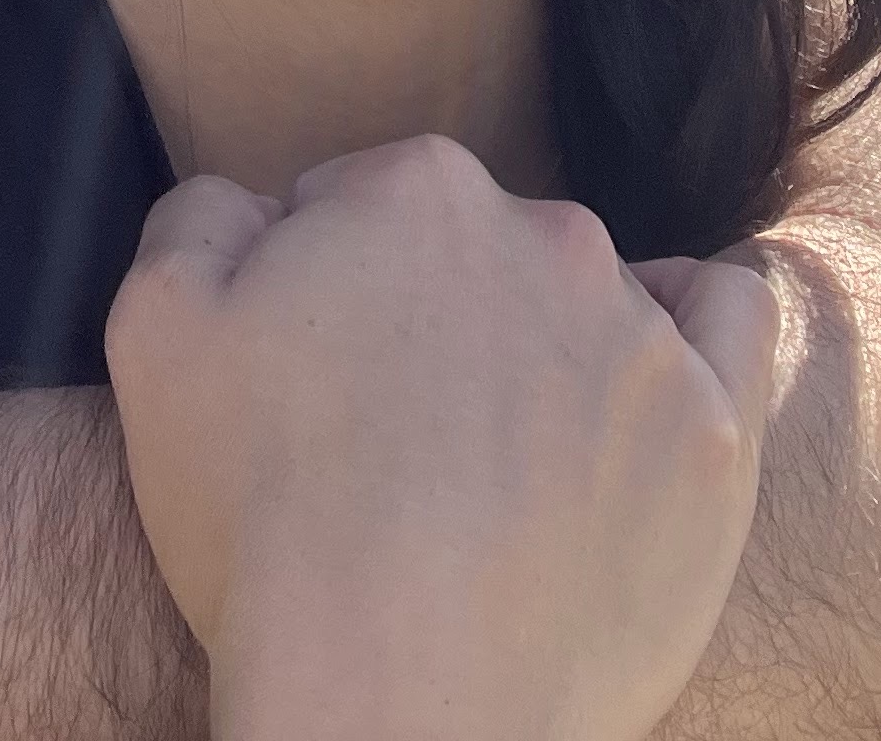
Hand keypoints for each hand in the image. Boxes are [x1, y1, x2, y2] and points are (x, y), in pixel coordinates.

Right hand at [103, 137, 779, 740]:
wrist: (396, 702)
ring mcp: (643, 333)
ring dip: (541, 348)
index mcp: (413, 191)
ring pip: (588, 294)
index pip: (356, 207)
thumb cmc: (264, 525)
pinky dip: (690, 333)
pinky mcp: (717, 433)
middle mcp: (545, 233)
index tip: (309, 385)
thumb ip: (204, 216)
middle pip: (473, 248)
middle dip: (429, 315)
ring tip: (493, 472)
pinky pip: (728, 323)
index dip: (319, 293)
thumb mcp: (152, 329)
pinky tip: (639, 387)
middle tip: (389, 440)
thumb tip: (262, 206)